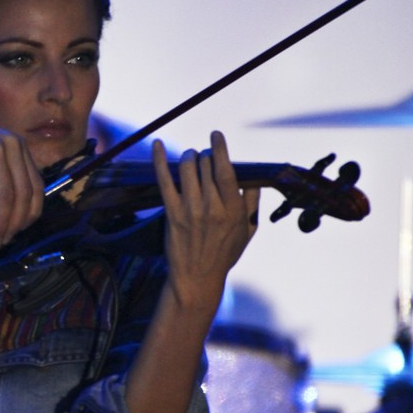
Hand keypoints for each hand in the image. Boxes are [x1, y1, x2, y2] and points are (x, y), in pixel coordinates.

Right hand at [0, 101, 43, 248]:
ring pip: (6, 197)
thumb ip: (1, 181)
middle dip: (15, 224)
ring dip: (0, 225)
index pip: (37, 186)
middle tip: (3, 241)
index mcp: (20, 147)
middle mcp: (13, 146)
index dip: (31, 213)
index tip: (19, 230)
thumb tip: (8, 219)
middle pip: (23, 195)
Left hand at [152, 131, 259, 312]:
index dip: (220, 148)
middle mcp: (213, 207)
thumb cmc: (224, 254)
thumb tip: (254, 179)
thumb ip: (252, 203)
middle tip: (204, 160)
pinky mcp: (172, 213)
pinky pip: (164, 179)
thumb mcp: (248, 230)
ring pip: (187, 167)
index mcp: (234, 209)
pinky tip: (157, 145)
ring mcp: (191, 209)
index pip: (226, 170)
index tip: (215, 135)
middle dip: (205, 156)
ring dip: (188, 157)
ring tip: (190, 160)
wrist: (198, 278)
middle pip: (206, 165)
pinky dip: (159, 160)